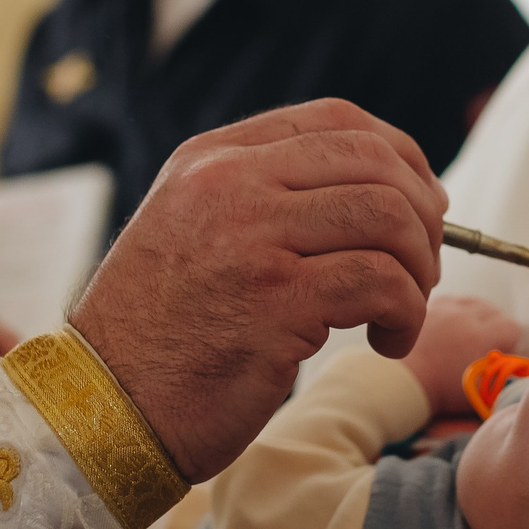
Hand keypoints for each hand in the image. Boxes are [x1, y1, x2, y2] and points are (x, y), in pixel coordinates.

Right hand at [71, 100, 447, 481]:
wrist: (104, 409)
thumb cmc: (159, 336)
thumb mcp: (192, 232)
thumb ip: (262, 199)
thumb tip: (377, 192)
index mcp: (211, 159)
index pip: (335, 120)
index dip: (399, 156)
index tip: (420, 203)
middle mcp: (228, 183)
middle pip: (374, 161)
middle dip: (423, 214)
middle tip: (421, 267)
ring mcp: (250, 238)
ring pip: (388, 217)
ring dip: (419, 268)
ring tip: (403, 309)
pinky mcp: (274, 302)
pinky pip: (381, 283)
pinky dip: (406, 314)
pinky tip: (386, 341)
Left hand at [399, 295, 524, 419]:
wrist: (401, 382)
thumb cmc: (440, 394)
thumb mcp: (479, 392)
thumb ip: (502, 378)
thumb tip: (516, 368)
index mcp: (481, 338)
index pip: (511, 327)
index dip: (510, 342)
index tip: (501, 353)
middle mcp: (465, 317)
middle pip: (495, 311)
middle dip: (495, 327)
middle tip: (485, 345)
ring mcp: (446, 309)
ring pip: (474, 302)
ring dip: (477, 315)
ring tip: (469, 332)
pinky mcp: (430, 306)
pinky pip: (453, 300)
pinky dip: (457, 309)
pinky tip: (452, 323)